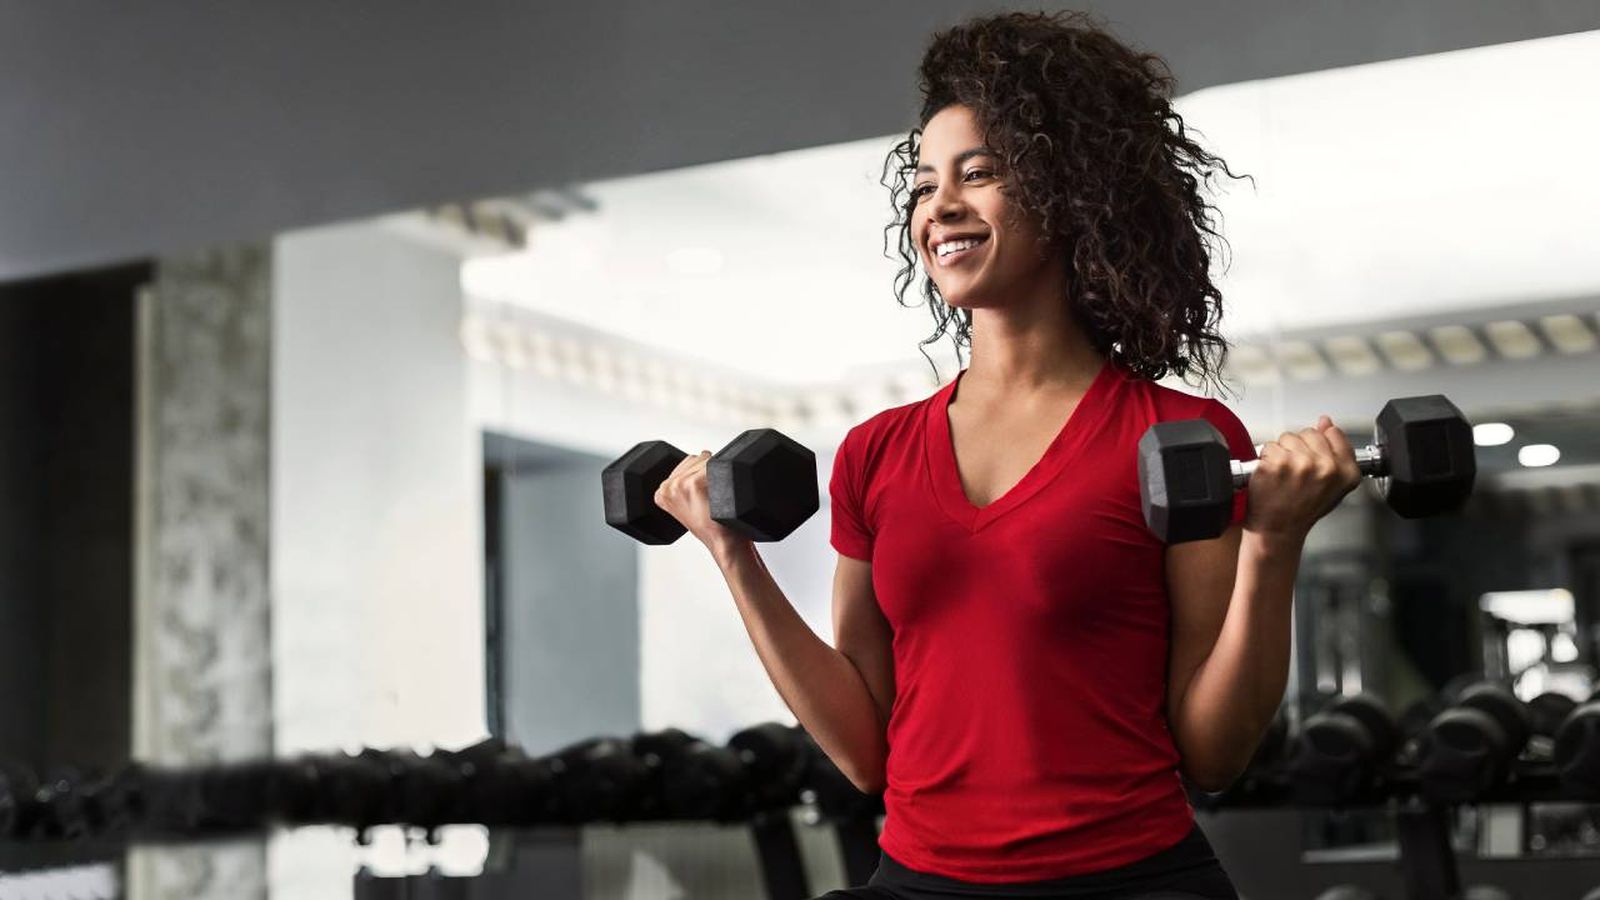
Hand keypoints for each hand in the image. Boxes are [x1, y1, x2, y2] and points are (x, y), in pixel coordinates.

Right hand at [653, 450, 751, 562]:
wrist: (722, 541)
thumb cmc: (710, 526)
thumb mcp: (687, 506)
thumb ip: (684, 483)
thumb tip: (700, 456)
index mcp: (661, 492)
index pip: (686, 463)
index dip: (700, 474)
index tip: (704, 491)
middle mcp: (667, 486)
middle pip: (695, 459)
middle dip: (707, 471)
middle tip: (712, 495)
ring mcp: (680, 484)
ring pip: (706, 459)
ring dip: (716, 472)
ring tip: (716, 495)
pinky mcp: (695, 483)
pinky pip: (716, 464)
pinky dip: (724, 474)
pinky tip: (722, 493)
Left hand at [1243, 415, 1363, 543]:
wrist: (1278, 529)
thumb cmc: (1302, 510)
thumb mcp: (1331, 485)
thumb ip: (1335, 452)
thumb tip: (1327, 423)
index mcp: (1345, 472)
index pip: (1334, 433)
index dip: (1320, 443)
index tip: (1314, 456)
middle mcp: (1326, 467)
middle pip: (1309, 433)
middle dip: (1299, 448)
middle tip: (1295, 471)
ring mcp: (1301, 464)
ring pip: (1287, 438)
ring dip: (1282, 452)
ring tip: (1283, 475)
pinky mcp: (1277, 463)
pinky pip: (1269, 447)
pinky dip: (1265, 459)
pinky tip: (1272, 476)